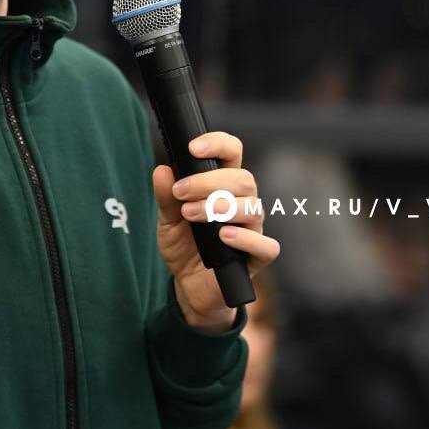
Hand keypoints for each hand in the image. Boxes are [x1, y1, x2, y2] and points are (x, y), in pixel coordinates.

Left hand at [151, 132, 279, 332]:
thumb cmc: (184, 245)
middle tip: (181, 192)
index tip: (192, 148)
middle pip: (243, 178)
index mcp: (224, 186)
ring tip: (191, 214)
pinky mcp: (256, 258)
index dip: (217, 144)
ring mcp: (253, 230)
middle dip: (208, 181)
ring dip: (218, 207)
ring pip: (253, 207)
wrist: (188, 284)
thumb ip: (165, 196)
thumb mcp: (167, 220)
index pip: (232, 153)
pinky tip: (223, 235)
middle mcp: (243, 203)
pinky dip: (245, 238)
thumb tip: (163, 170)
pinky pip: (266, 245)